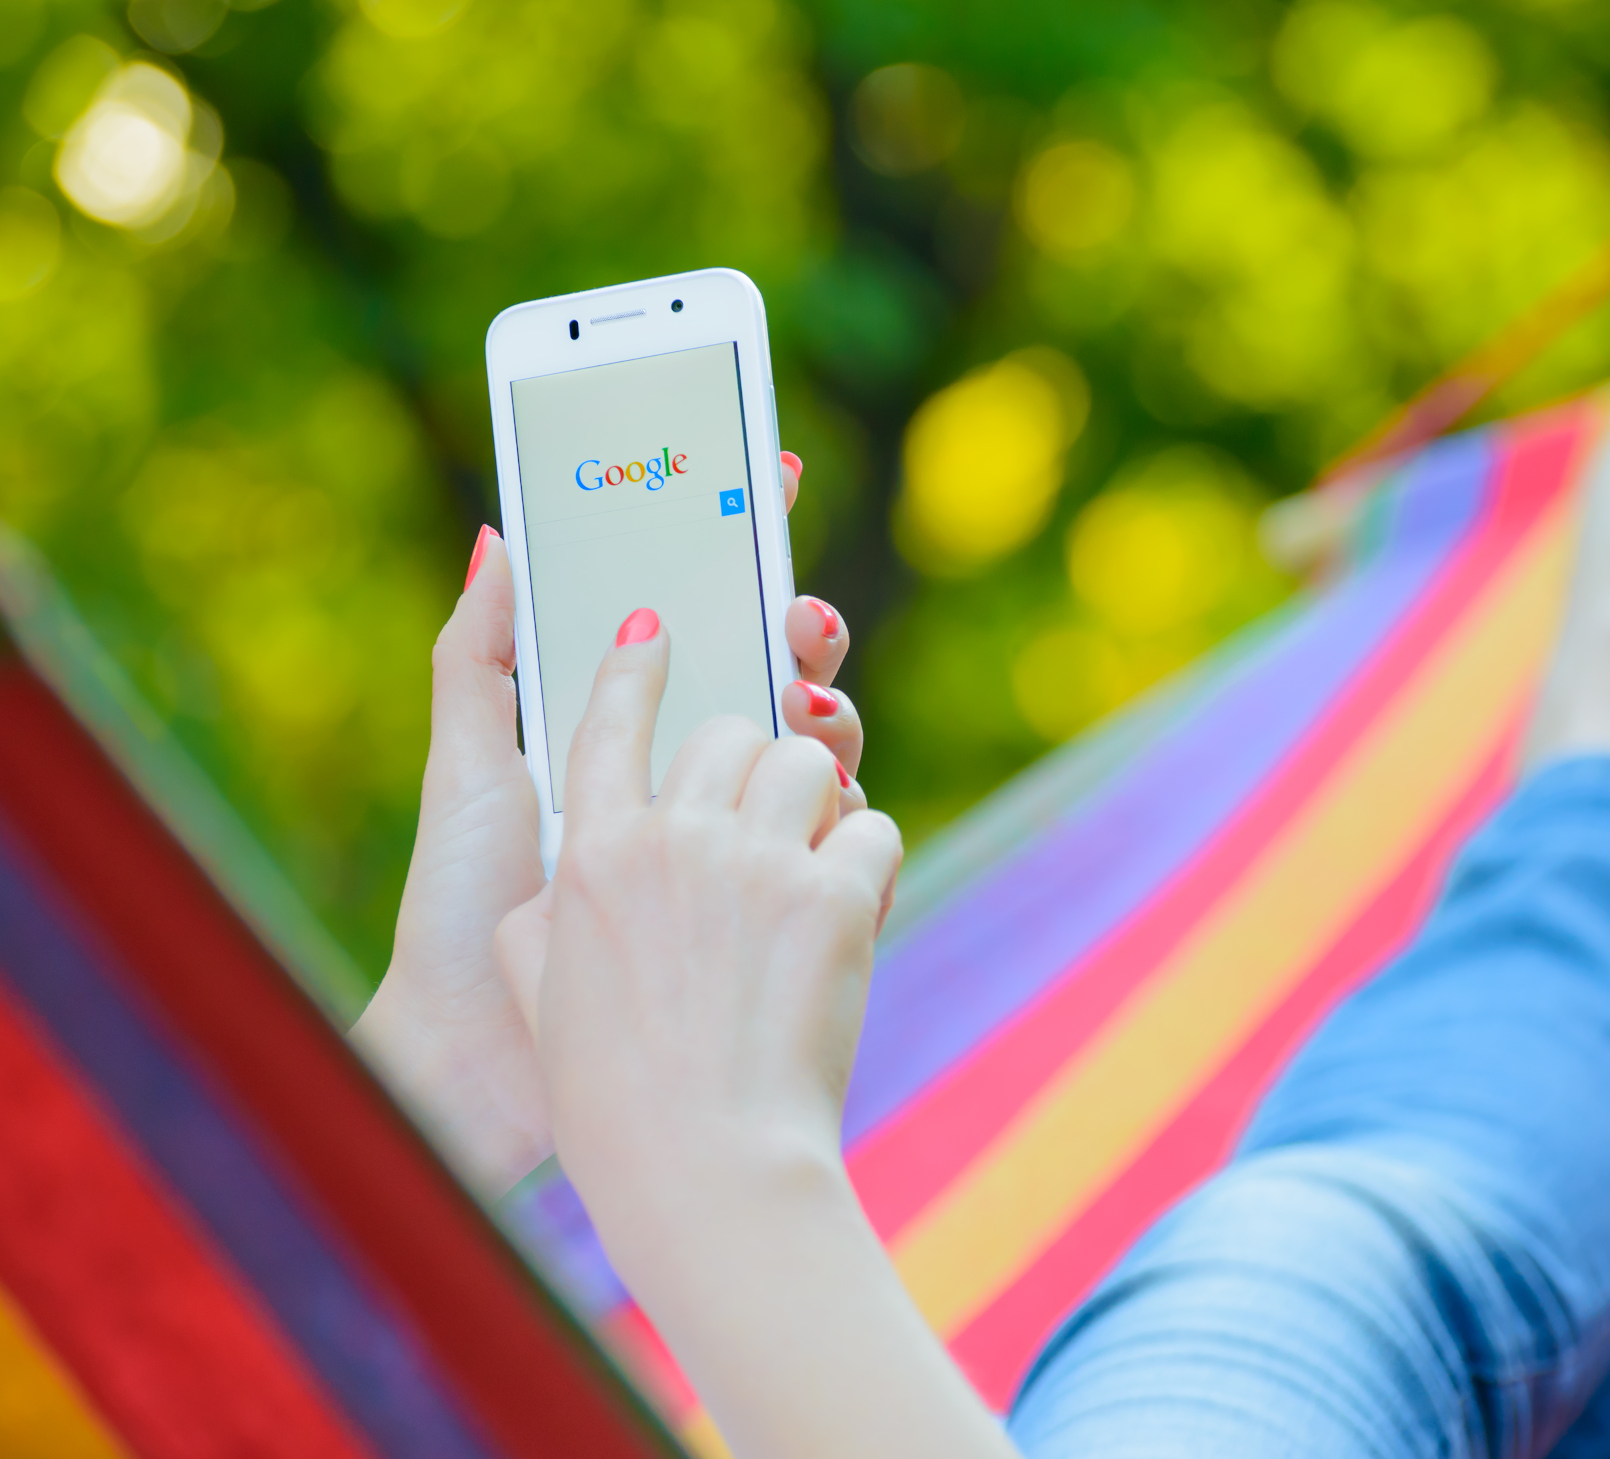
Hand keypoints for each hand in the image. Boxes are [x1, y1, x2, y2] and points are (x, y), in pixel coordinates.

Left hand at [351, 453, 861, 1196]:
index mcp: (627, 740)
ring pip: (821, 749)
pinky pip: (844, 845)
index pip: (703, 624)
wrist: (485, 1061)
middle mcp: (695, 785)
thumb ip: (480, 657)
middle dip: (801, 624)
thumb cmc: (464, 911)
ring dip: (828, 710)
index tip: (769, 474)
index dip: (741, 549)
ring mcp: (743, 849)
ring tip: (807, 705)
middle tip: (795, 616)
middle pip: (777, 674)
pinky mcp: (781, 914)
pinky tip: (834, 799)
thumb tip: (498, 537)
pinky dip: (852, 813)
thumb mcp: (467, 773)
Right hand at [495, 616, 901, 1243]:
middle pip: (730, 732)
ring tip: (813, 864)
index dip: (635, 665)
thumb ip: (551, 918)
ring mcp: (756, 860)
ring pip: (811, 759)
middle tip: (764, 819)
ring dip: (821, 801)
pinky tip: (852, 910)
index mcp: (591, 855)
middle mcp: (670, 838)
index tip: (657, 630)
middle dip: (756, 762)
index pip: (609, 719)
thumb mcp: (546, 997)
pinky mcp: (834, 893)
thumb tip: (564, 885)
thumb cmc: (617, 1101)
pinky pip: (874, 827)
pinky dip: (870, 864)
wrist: (705, 1167)